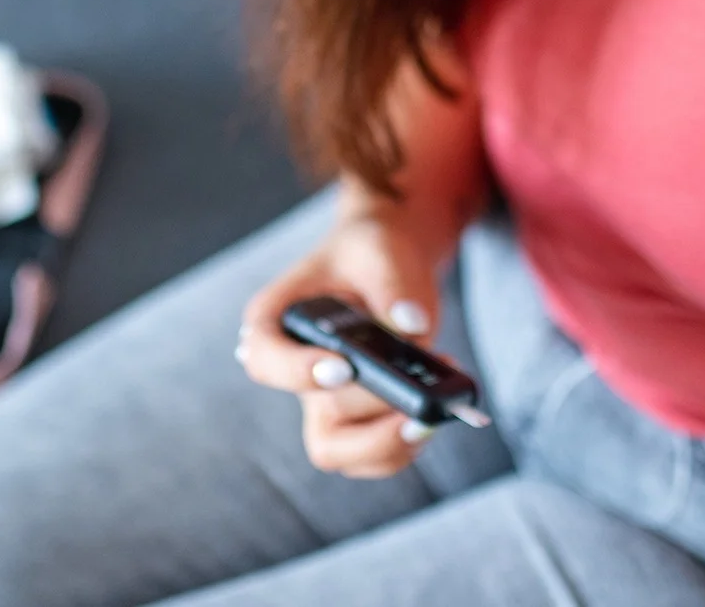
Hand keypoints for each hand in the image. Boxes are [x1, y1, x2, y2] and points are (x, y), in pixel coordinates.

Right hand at [238, 202, 449, 478]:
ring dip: (396, 441)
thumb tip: (413, 326)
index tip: (343, 368)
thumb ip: (391, 281)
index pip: (265, 361)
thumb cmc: (368, 253)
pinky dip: (412, 441)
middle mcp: (296, 374)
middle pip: (318, 431)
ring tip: (436, 406)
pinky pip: (379, 455)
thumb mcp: (377, 248)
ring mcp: (327, 404)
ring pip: (347, 455)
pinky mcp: (360, 420)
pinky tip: (439, 404)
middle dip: (372, 422)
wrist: (386, 267)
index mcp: (275, 323)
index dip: (298, 373)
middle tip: (414, 403)